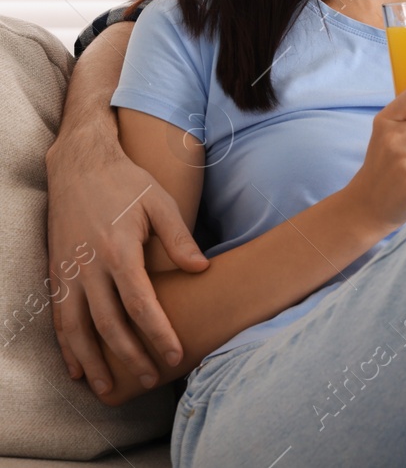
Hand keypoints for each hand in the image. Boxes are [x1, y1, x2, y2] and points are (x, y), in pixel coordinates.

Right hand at [46, 140, 208, 395]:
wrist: (80, 166)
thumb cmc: (127, 183)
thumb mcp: (161, 203)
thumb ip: (179, 239)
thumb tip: (201, 269)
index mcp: (119, 251)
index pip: (140, 304)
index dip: (157, 333)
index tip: (173, 354)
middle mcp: (90, 267)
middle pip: (109, 324)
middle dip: (129, 356)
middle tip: (149, 379)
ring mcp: (69, 272)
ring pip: (76, 328)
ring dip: (91, 361)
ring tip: (106, 388)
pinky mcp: (56, 272)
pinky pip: (58, 316)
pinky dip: (66, 344)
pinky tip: (75, 365)